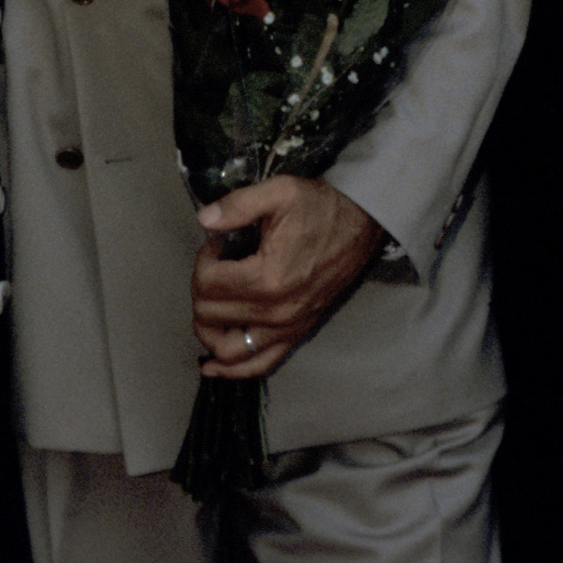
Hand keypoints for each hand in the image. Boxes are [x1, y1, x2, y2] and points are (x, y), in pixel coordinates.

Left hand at [190, 177, 384, 378]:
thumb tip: (203, 220)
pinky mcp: (297, 334)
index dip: (202, 261)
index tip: (216, 245)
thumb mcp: (279, 192)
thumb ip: (237, 206)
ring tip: (207, 308)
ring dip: (208, 332)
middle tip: (214, 268)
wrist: (361, 224)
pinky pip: (260, 365)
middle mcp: (275, 311)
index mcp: (267, 277)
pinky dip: (233, 370)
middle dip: (201, 290)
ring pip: (228, 351)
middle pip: (210, 316)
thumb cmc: (320, 207)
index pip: (207, 284)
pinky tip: (213, 366)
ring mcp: (286, 328)